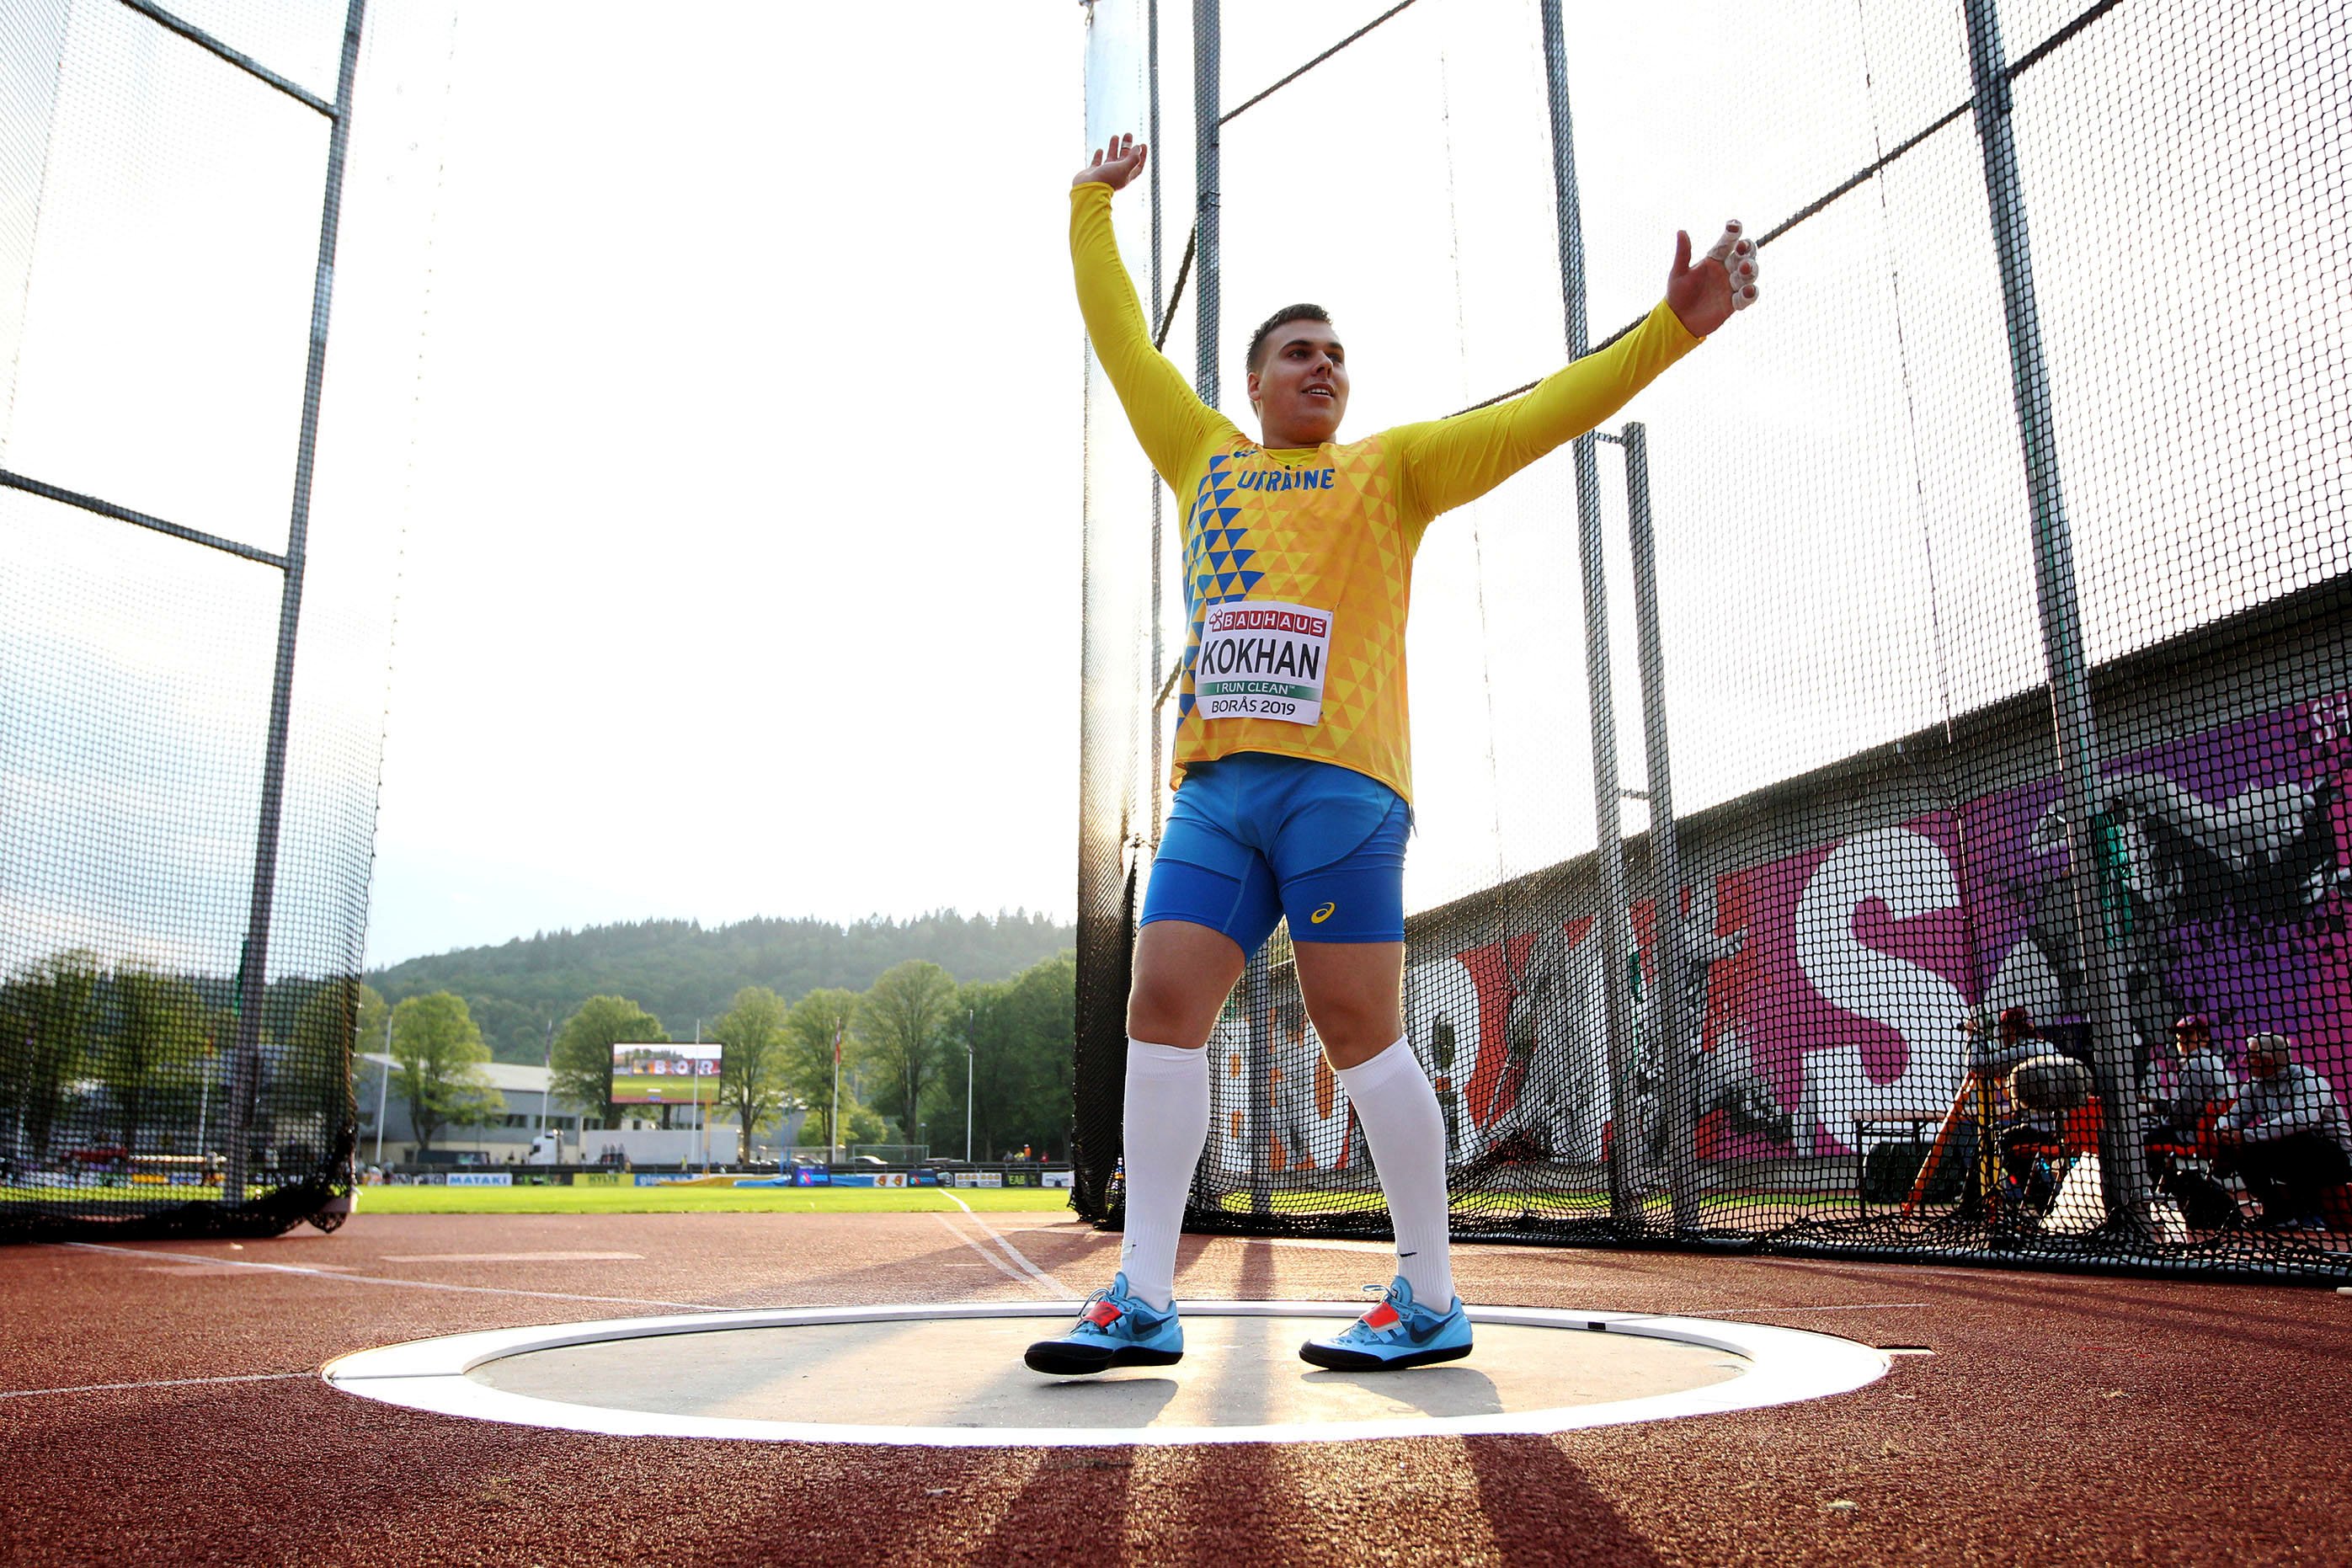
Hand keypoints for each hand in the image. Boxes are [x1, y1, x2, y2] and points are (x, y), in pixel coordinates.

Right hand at [1073, 133, 1147, 191]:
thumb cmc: (1108, 179)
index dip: (1141, 155)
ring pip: (1111, 158)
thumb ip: (1133, 158)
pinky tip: (1100, 150)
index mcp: (1126, 175)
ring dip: (1114, 147)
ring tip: (1115, 136)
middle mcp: (1116, 174)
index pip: (1137, 165)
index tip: (1143, 144)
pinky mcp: (1093, 173)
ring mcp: (1104, 173)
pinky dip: (1099, 156)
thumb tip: (1138, 148)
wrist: (1089, 189)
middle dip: (1127, 146)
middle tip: (1128, 134)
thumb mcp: (1124, 168)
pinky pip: (1097, 163)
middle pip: (1124, 158)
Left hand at [1666, 221, 1758, 337]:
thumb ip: (1683, 253)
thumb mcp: (1678, 273)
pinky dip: (1750, 293)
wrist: (1678, 320)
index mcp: (1714, 259)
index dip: (1733, 232)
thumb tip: (1681, 231)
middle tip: (1741, 248)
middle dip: (1747, 250)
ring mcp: (1732, 286)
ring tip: (1743, 268)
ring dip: (1749, 270)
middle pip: (1745, 255)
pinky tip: (1747, 291)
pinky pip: (1747, 297)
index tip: (1734, 225)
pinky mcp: (1734, 304)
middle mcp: (1727, 270)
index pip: (1728, 242)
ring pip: (1749, 274)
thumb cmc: (1677, 293)